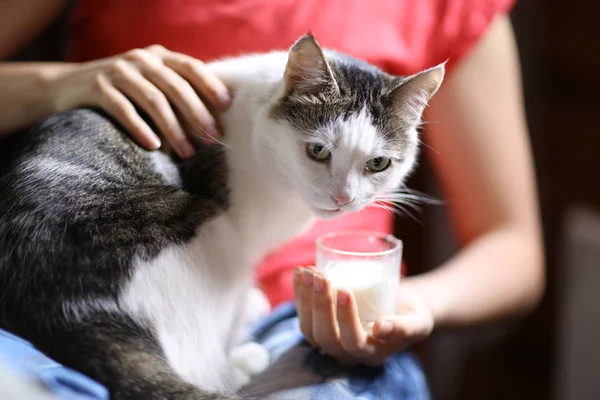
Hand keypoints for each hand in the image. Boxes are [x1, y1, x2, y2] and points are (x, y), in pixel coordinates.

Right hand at [50, 45, 230, 157]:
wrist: (68, 86)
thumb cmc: (123, 93)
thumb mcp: (150, 84)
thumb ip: (176, 91)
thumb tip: (214, 121)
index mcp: (159, 56)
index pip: (191, 67)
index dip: (210, 85)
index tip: (227, 107)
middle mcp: (141, 59)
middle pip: (176, 86)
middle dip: (197, 114)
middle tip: (212, 138)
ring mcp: (118, 71)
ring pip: (153, 100)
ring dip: (174, 128)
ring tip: (187, 152)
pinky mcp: (97, 87)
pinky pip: (123, 109)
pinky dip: (141, 128)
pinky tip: (154, 146)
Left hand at [293, 267, 433, 366]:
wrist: (399, 307)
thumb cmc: (411, 313)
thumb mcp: (418, 320)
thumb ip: (404, 327)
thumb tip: (381, 328)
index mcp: (371, 354)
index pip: (353, 342)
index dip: (345, 318)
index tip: (345, 289)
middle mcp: (346, 353)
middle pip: (325, 336)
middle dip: (320, 305)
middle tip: (322, 276)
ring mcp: (329, 342)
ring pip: (308, 328)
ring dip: (305, 299)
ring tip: (309, 271)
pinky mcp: (318, 327)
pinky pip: (303, 315)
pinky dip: (298, 293)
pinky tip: (299, 272)